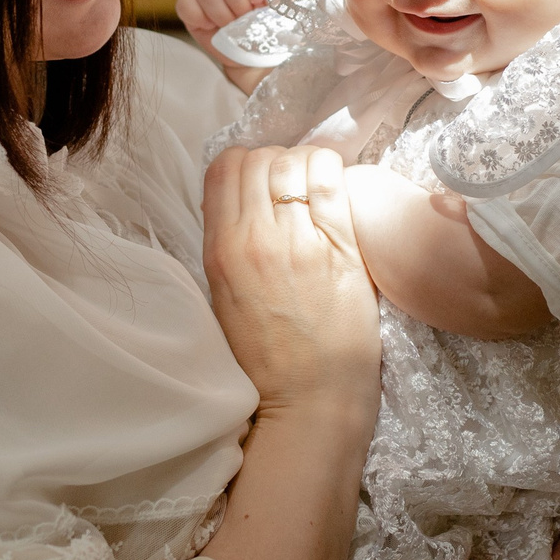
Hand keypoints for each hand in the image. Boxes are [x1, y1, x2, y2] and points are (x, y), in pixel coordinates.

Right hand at [176, 0, 270, 92]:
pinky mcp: (195, 13)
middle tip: (245, 20)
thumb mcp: (293, 17)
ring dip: (220, 11)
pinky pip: (185, 2)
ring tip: (231, 29)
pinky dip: (196, 15)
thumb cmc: (279, 40)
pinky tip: (210, 28)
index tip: (260, 2)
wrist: (262, 68)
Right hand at [201, 144, 380, 421]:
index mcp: (219, 252)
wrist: (309, 402)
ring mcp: (297, 241)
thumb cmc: (268, 359)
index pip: (223, 168)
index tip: (263, 182)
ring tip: (318, 188)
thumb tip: (241, 204)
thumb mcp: (225, 298)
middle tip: (294, 186)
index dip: (245, 164)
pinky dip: (335, 171)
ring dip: (307, 164)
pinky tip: (340, 186)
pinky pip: (332, 181)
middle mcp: (252, 240)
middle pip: (259, 157)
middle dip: (277, 161)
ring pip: (294, 162)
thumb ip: (229, 247)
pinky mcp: (339, 248)